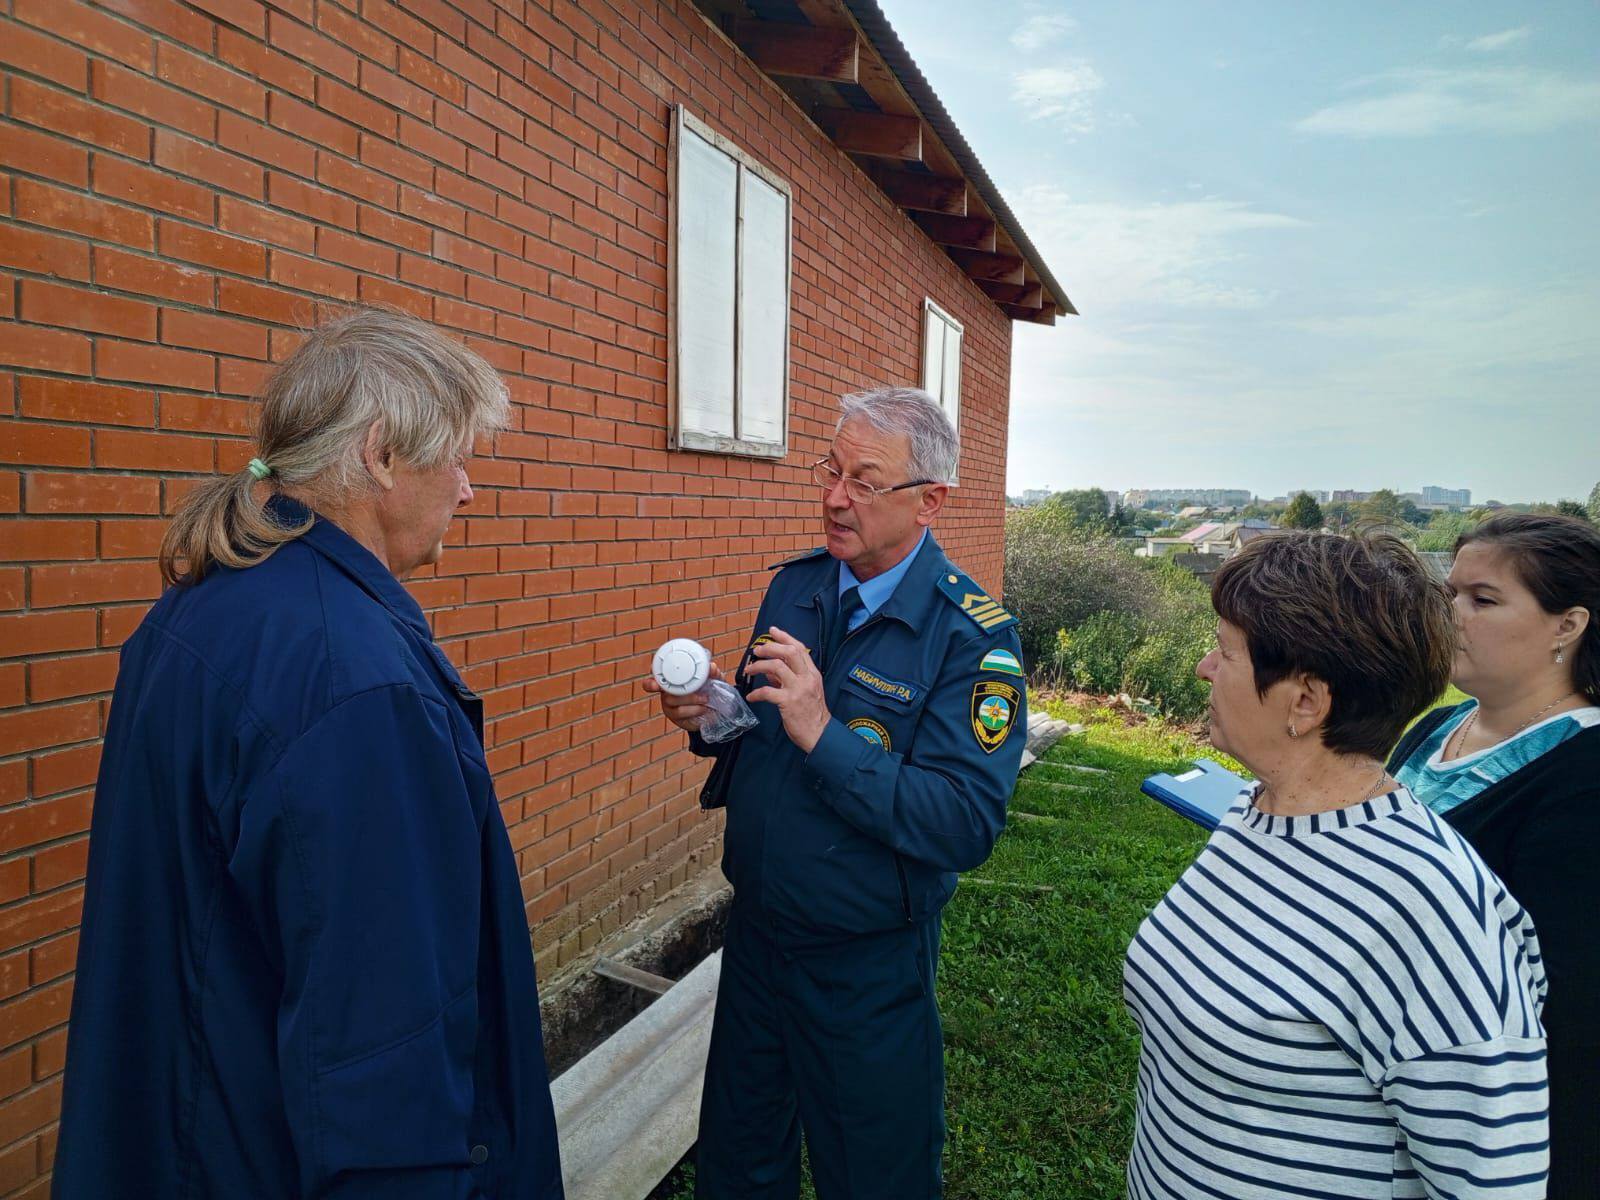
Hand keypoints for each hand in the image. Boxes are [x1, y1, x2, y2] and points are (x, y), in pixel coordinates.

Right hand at [643, 662, 725, 733]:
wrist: (715, 712)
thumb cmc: (708, 690)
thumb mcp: (713, 680)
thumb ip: (712, 673)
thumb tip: (711, 667)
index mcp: (672, 677)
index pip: (657, 672)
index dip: (652, 669)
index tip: (651, 668)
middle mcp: (666, 690)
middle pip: (654, 686)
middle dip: (653, 685)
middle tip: (658, 685)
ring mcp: (668, 704)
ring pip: (670, 699)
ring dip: (689, 699)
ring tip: (705, 699)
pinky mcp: (675, 717)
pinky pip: (679, 712)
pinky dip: (693, 709)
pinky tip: (703, 708)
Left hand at [743, 627, 829, 753]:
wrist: (820, 734)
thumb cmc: (812, 714)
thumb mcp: (805, 691)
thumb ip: (788, 679)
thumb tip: (770, 672)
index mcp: (812, 674)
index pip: (799, 648)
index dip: (785, 637)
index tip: (772, 631)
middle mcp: (806, 678)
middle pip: (789, 652)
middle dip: (770, 647)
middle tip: (757, 650)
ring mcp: (798, 689)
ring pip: (777, 667)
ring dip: (759, 665)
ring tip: (749, 669)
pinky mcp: (789, 702)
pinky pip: (767, 692)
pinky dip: (756, 693)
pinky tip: (751, 696)